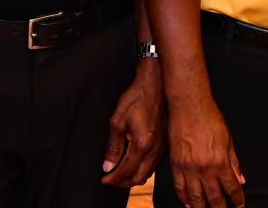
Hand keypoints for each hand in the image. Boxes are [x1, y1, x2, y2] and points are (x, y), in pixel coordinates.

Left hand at [102, 60, 164, 186]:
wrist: (155, 84)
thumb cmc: (137, 98)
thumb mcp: (117, 121)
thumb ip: (113, 147)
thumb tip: (108, 166)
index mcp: (142, 145)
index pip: (126, 171)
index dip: (113, 179)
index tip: (104, 180)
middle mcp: (154, 150)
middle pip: (138, 178)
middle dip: (122, 182)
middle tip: (110, 179)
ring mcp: (161, 148)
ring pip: (147, 174)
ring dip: (132, 178)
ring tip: (119, 174)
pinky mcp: (163, 144)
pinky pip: (152, 166)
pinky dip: (141, 171)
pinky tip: (133, 165)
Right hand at [167, 93, 245, 206]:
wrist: (189, 106)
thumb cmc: (210, 119)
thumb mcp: (228, 139)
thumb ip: (234, 162)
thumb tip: (240, 179)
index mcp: (220, 163)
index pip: (231, 189)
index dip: (237, 200)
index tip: (239, 205)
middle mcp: (204, 170)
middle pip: (214, 199)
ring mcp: (188, 169)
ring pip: (196, 198)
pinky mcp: (175, 165)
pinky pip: (179, 188)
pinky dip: (184, 199)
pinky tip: (189, 203)